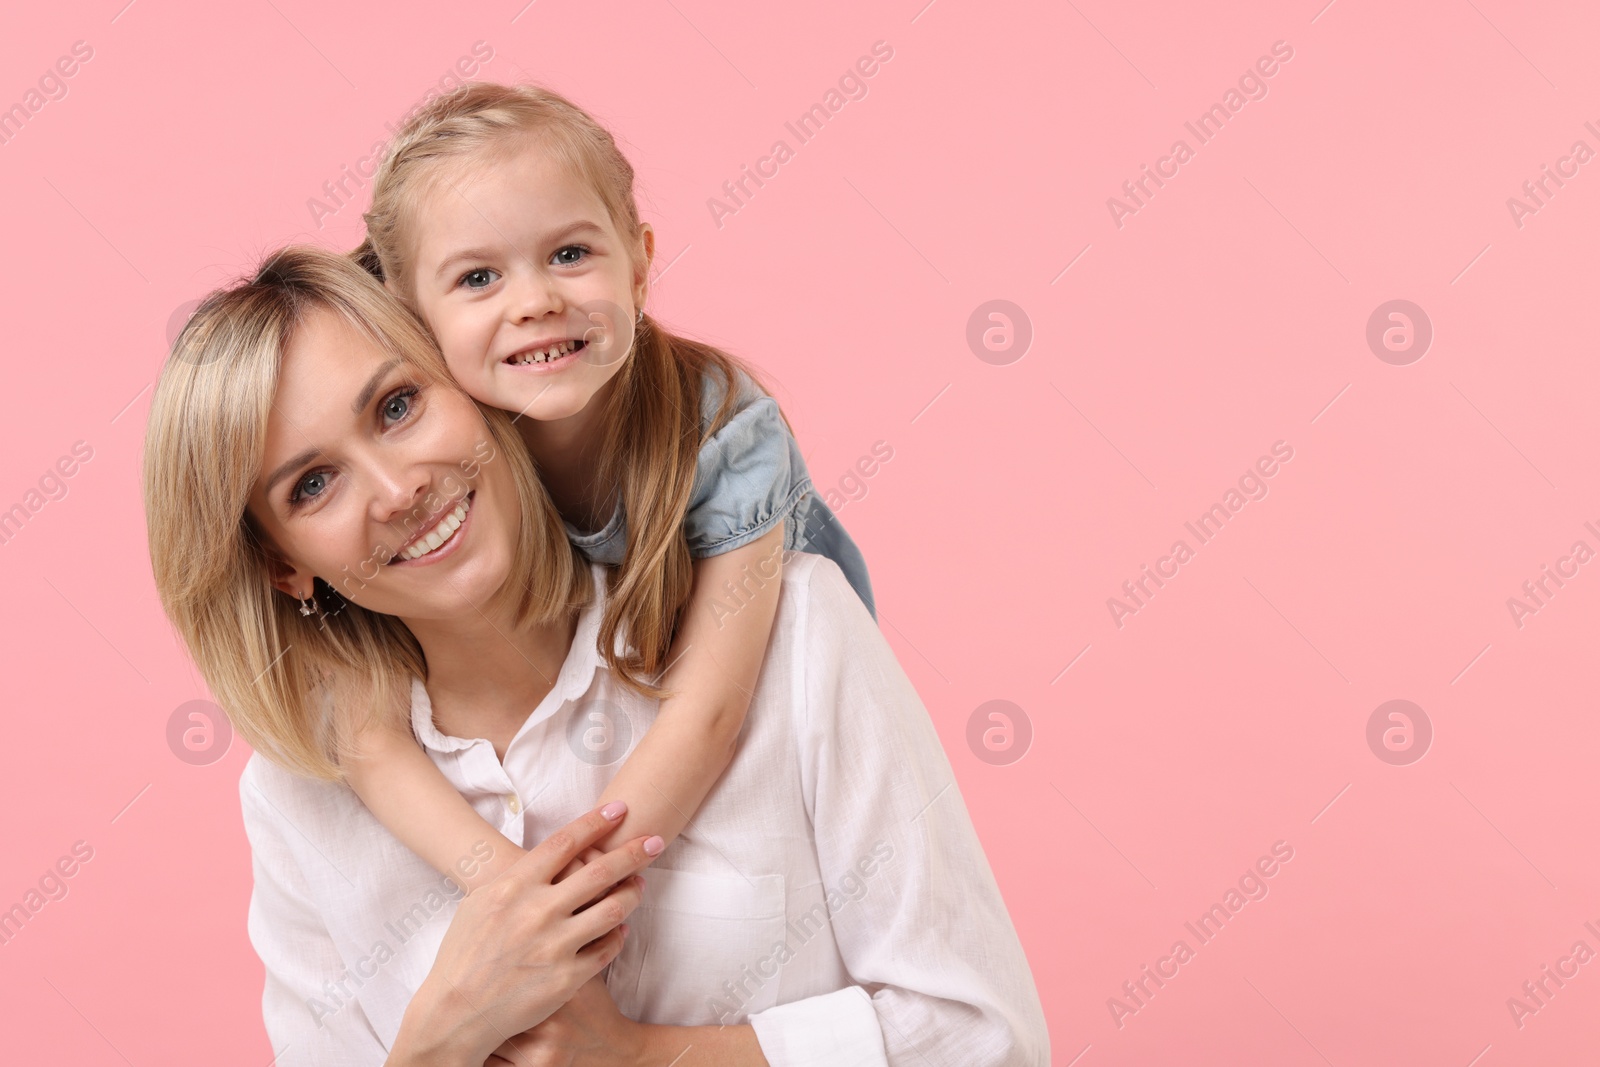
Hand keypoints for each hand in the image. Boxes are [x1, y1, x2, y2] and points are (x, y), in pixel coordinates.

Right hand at [393, 802, 662, 1064]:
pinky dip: (618, 935)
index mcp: (514, 886)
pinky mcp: (567, 978)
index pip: (565, 842)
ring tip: (639, 886)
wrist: (455, 1011)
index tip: (620, 810)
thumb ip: (514, 877)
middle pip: (600, 870)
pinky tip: (620, 928)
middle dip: (634, 851)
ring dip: (632, 893)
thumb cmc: (462, 954)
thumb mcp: (479, 902)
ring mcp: (555, 945)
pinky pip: (607, 948)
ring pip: (613, 909)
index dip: (596, 822)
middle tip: (656, 841)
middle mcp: (538, 911)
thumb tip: (544, 855)